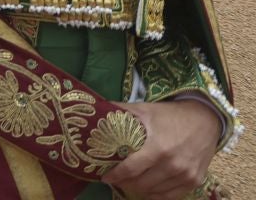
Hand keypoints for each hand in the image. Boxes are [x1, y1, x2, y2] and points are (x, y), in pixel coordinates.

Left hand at [102, 98, 221, 198]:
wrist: (205, 119)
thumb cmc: (171, 115)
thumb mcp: (144, 110)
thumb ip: (120, 111)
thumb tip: (95, 109)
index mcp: (158, 148)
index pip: (131, 170)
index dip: (115, 176)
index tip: (104, 177)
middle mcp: (173, 166)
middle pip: (141, 184)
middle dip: (125, 183)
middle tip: (116, 179)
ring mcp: (186, 176)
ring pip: (155, 192)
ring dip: (139, 190)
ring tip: (129, 182)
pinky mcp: (195, 181)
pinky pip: (171, 196)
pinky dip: (157, 195)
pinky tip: (147, 190)